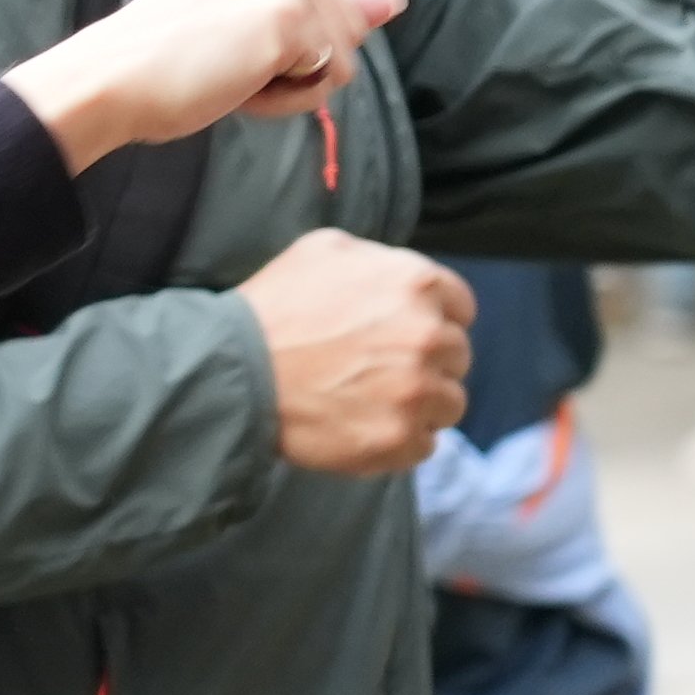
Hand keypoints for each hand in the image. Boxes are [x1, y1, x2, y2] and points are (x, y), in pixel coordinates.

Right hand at [14, 0, 403, 168]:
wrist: (112, 77)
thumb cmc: (167, 51)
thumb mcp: (251, 14)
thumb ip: (326, 3)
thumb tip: (396, 1)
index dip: (283, 31)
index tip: (218, 28)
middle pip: (346, 21)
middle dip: (294, 57)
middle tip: (219, 53)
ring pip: (345, 53)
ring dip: (292, 81)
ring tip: (228, 68)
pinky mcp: (291, 16)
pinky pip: (331, 81)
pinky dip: (289, 99)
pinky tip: (238, 82)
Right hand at [236, 227, 472, 472]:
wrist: (233, 370)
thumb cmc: (274, 307)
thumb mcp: (322, 250)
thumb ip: (378, 259)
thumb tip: (400, 275)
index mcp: (416, 284)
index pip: (461, 307)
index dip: (433, 318)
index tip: (403, 332)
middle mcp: (428, 336)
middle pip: (457, 356)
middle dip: (425, 361)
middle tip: (377, 368)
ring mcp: (417, 392)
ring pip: (449, 403)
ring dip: (419, 404)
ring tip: (371, 400)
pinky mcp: (400, 439)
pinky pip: (425, 444)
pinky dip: (399, 439)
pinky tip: (361, 425)